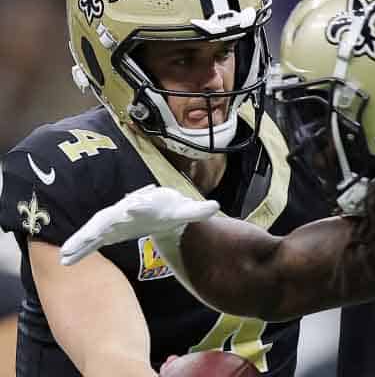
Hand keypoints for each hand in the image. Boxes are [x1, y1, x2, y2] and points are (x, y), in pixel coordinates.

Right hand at [60, 185, 218, 265]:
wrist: (159, 210)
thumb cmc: (171, 208)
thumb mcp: (185, 210)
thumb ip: (198, 211)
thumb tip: (216, 207)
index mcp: (145, 205)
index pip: (140, 205)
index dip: (136, 207)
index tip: (130, 209)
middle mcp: (125, 211)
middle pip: (108, 218)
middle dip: (96, 228)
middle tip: (85, 238)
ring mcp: (114, 222)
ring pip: (94, 230)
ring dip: (81, 242)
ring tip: (66, 256)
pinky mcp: (108, 232)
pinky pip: (92, 241)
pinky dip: (81, 249)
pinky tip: (67, 261)